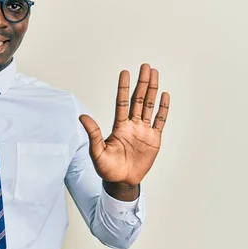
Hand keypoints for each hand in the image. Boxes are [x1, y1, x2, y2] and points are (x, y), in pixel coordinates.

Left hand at [79, 64, 169, 185]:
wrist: (121, 181)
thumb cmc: (106, 168)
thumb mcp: (97, 151)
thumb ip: (93, 133)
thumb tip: (82, 117)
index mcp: (119, 126)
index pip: (122, 102)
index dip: (123, 87)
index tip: (125, 72)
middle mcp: (132, 125)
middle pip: (139, 99)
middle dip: (142, 83)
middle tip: (145, 66)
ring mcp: (143, 131)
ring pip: (150, 106)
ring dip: (153, 90)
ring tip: (155, 74)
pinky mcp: (154, 139)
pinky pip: (160, 121)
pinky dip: (163, 109)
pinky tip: (165, 96)